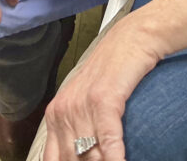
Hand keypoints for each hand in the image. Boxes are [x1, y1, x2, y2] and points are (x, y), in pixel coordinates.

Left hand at [43, 15, 161, 160]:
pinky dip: (115, 158)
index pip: (53, 159)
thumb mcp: (85, 101)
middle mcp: (64, 111)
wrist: (133, 37)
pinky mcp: (104, 100)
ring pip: (90, 157)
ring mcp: (82, 105)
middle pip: (71, 160)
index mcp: (56, 113)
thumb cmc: (113, 70)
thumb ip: (76, 129)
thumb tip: (81, 157)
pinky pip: (108, 141)